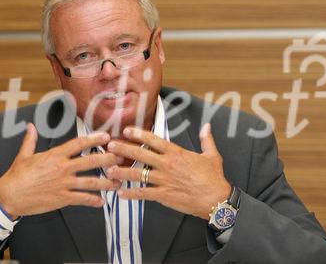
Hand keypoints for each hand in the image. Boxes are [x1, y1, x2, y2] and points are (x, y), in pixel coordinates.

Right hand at [0, 123, 121, 218]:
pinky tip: (101, 202)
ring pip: (91, 182)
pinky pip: (82, 199)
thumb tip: (30, 126)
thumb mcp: (24, 155)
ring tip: (118, 182)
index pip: (78, 144)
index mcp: (54, 155)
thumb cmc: (16, 175)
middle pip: (90, 161)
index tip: (106, 137)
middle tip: (121, 158)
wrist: (9, 196)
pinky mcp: (62, 198)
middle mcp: (62, 168)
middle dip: (108, 159)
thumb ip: (31, 140)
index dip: (94, 139)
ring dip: (106, 182)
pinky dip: (93, 200)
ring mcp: (63, 184)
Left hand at [105, 123, 230, 219]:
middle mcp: (167, 165)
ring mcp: (164, 180)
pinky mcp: (164, 195)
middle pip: (141, 154)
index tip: (126, 131)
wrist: (216, 199)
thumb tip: (206, 126)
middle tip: (109, 147)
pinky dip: (132, 194)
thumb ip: (207, 139)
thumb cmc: (214, 178)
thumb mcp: (212, 155)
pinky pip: (144, 194)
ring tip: (108, 171)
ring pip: (138, 174)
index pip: (153, 140)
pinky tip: (121, 193)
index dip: (138, 134)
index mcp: (176, 153)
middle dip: (123, 149)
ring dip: (122, 172)